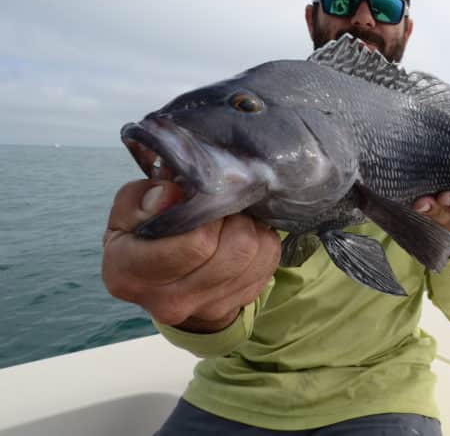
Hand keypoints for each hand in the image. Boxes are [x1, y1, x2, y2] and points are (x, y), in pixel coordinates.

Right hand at [101, 180, 279, 332]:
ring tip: (231, 219)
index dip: (209, 213)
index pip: (195, 243)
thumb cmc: (144, 236)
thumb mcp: (128, 211)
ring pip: (256, 253)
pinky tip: (240, 236)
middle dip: (234, 217)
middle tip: (222, 205)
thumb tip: (171, 194)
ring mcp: (205, 309)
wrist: (162, 281)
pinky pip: (268, 262)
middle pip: (236, 248)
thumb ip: (140, 201)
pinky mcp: (235, 306)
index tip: (203, 197)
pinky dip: (261, 241)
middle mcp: (168, 301)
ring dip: (250, 227)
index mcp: (130, 273)